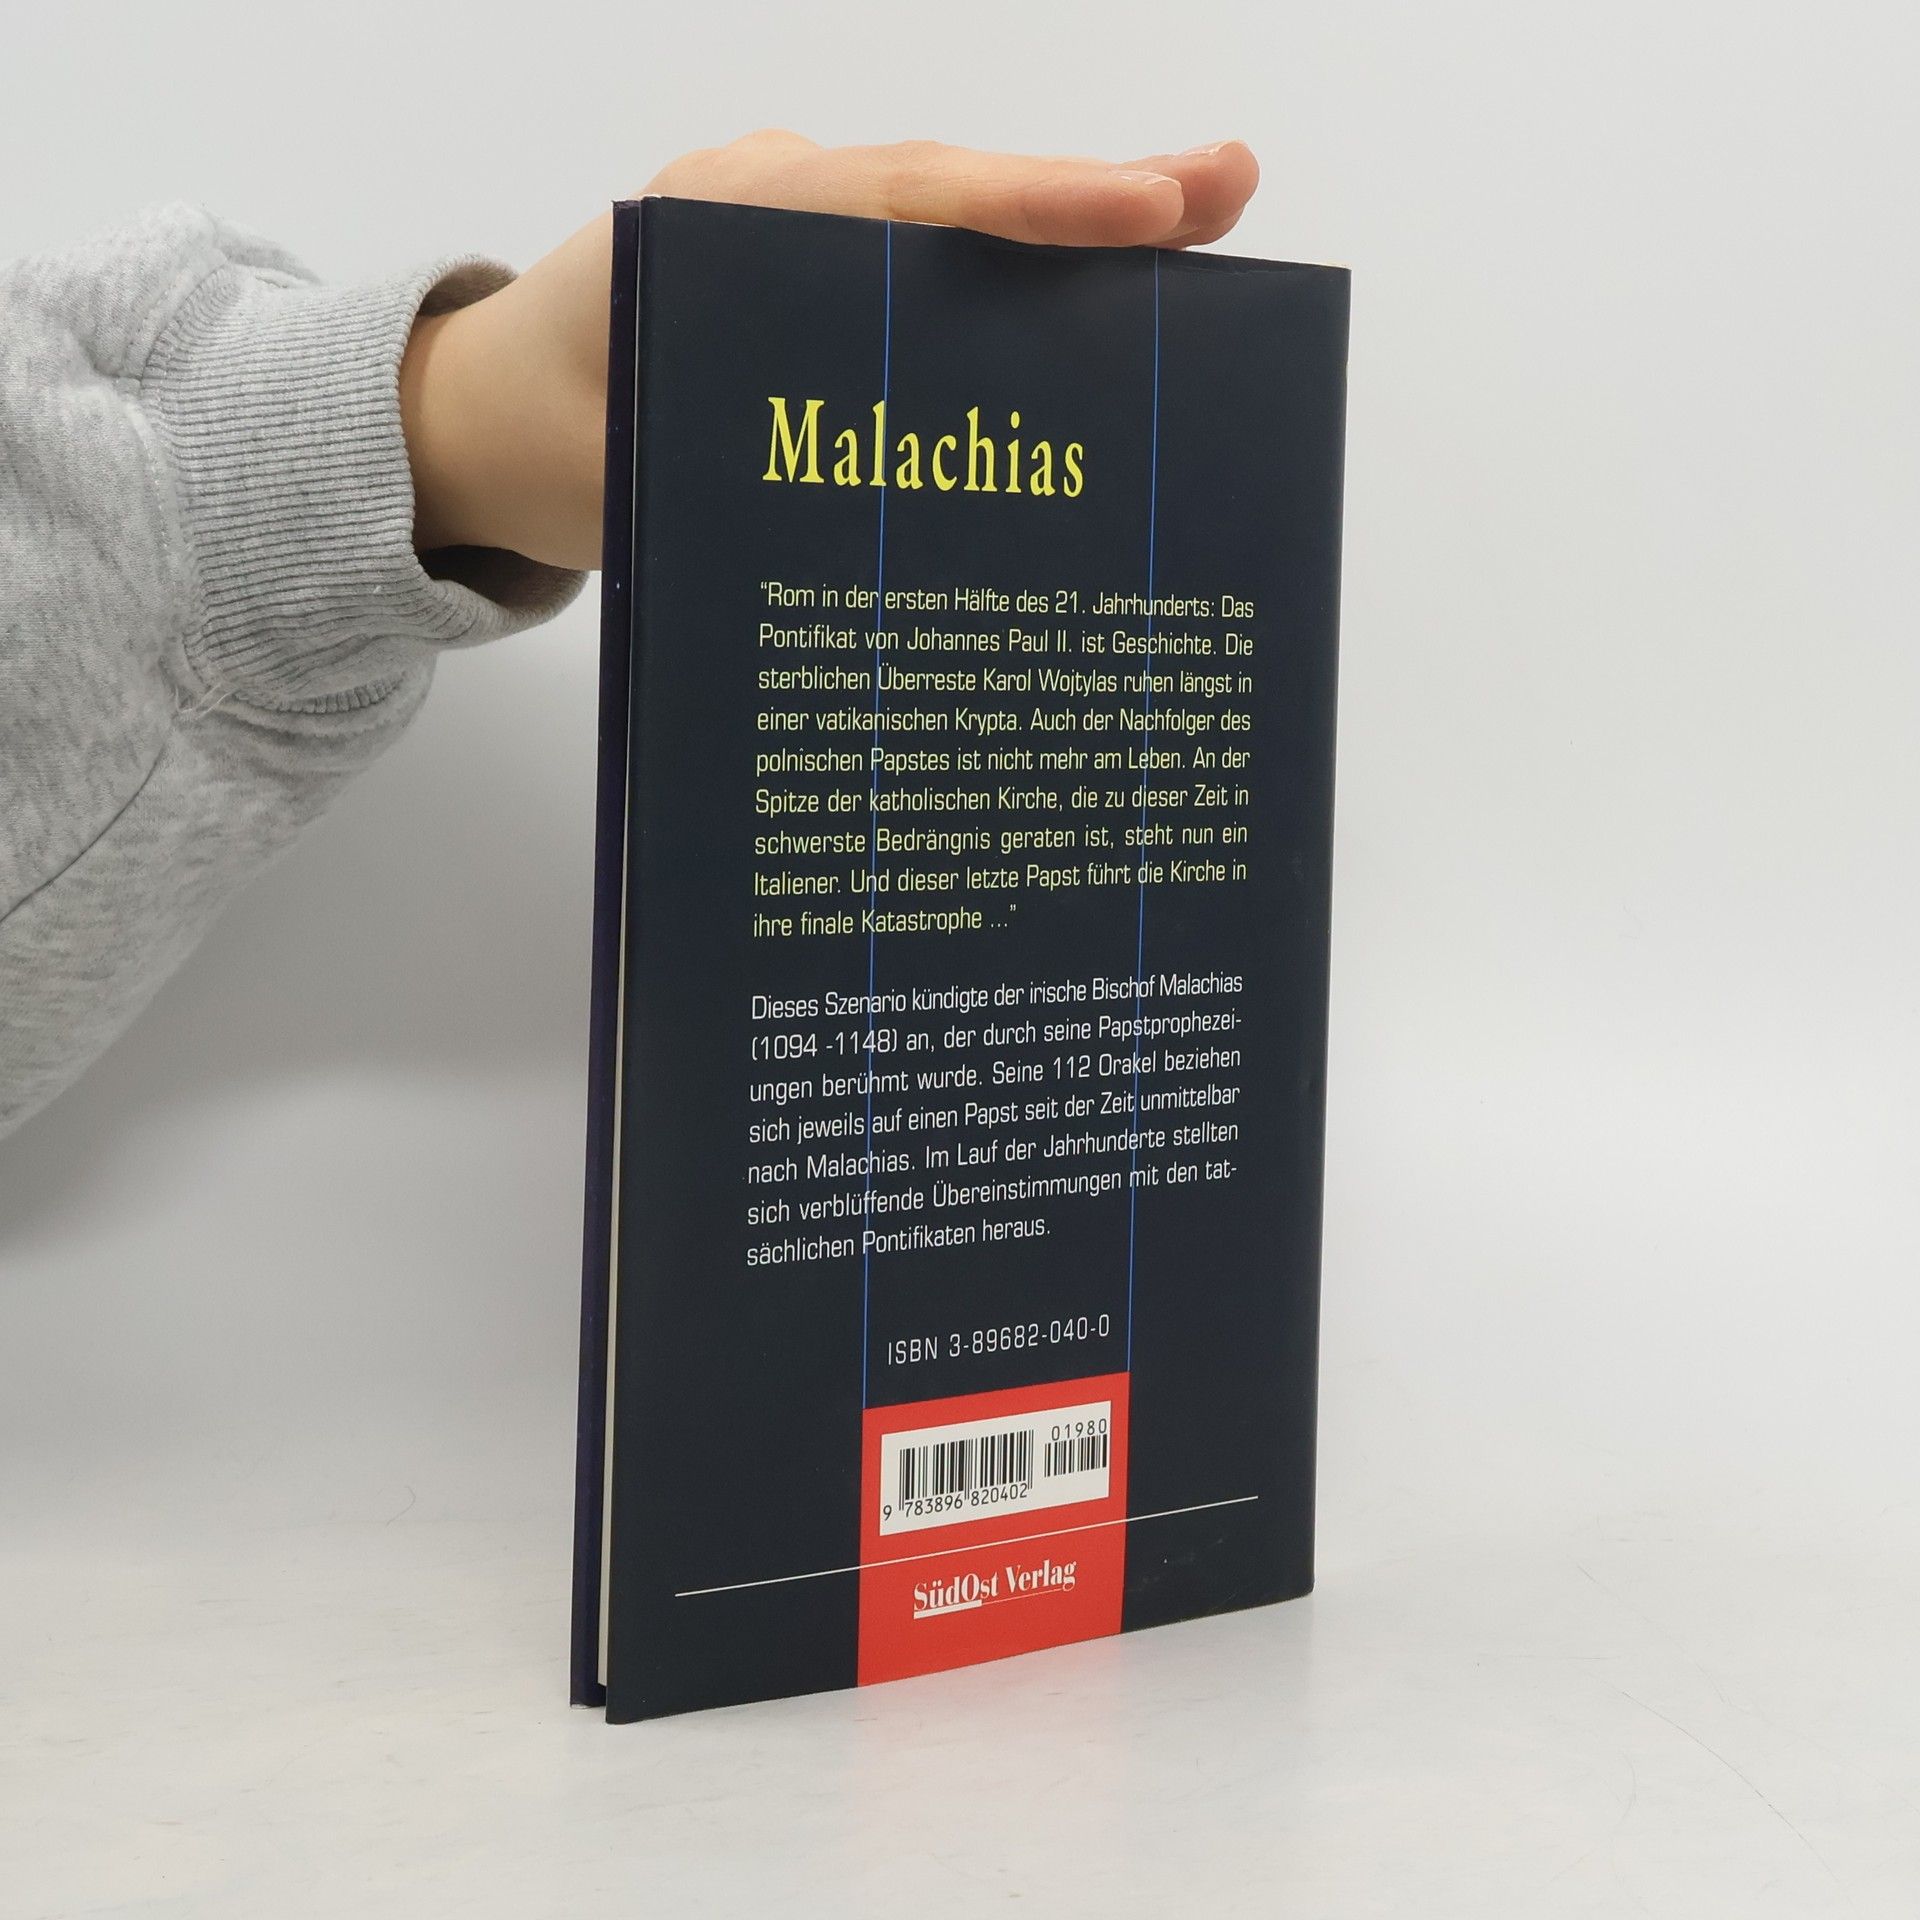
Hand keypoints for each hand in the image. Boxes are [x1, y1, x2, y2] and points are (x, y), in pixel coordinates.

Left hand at [400, 132, 1260, 571]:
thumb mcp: (624, 474)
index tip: (1149, 207)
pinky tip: (1097, 314)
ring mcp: (794, 232)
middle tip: (1228, 192)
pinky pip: (924, 270)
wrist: (471, 423)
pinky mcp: (811, 282)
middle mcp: (768, 203)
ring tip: (1198, 233)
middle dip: (1091, 197)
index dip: (1029, 207)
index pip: (900, 199)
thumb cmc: (541, 445)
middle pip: (952, 193)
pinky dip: (1008, 284)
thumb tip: (883, 530)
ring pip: (949, 226)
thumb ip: (729, 481)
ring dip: (1067, 238)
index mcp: (720, 226)